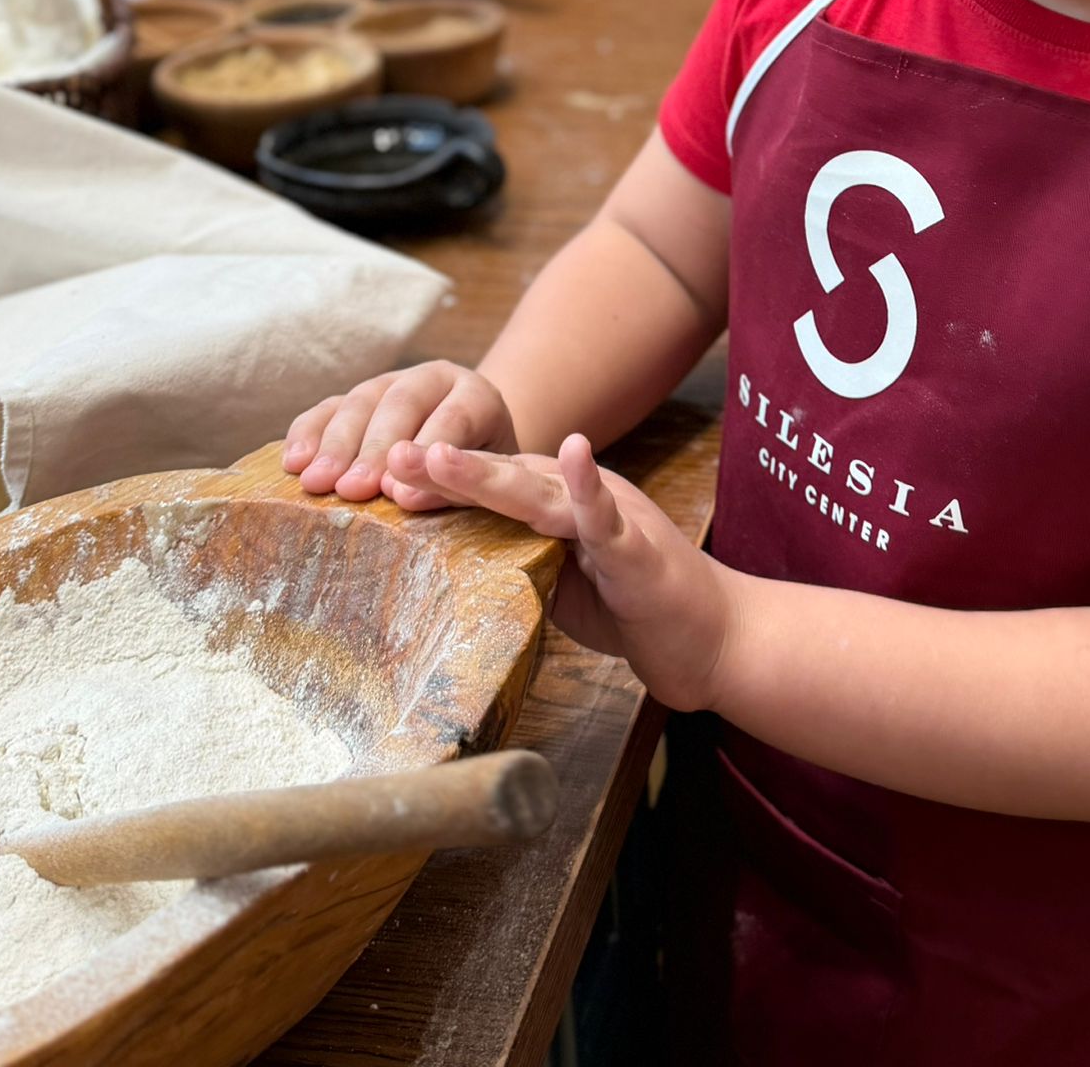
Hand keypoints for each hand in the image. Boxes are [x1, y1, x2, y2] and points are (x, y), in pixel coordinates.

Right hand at [281, 361, 518, 507]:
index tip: (397, 492)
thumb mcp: (489, 478)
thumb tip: (407, 500)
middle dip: (373, 448)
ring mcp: (393, 382)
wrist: (472, 444)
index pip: (455, 417)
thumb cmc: (481, 472)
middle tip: (352, 489)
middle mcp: (433, 379)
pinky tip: (294, 462)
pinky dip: (308, 432)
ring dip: (335, 443)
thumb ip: (455, 484)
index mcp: (477, 396)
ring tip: (316, 482)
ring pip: (361, 400)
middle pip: (402, 403)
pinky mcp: (360, 396)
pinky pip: (329, 406)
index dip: (426, 450)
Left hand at [394, 433, 739, 713]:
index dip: (434, 482)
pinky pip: (610, 516)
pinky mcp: (638, 549)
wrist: (711, 637)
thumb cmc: (634, 609)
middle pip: (501, 478)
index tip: (377, 477)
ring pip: (539, 491)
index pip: (485, 490)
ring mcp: (610, 518)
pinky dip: (589, 484)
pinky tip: (573, 452)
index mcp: (556, 507)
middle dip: (443, 468)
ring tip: (441, 455)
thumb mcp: (558, 583)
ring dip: (488, 474)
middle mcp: (578, 499)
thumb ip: (515, 561)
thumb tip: (448, 565)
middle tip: (391, 454)